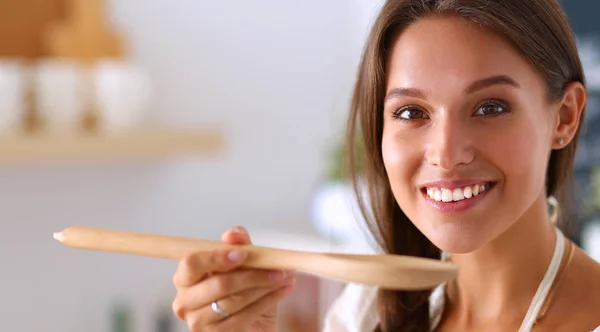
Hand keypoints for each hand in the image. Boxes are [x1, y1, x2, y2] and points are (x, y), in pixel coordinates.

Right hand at [171, 226, 295, 331]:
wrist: (254, 322)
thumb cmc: (242, 290)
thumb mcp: (243, 263)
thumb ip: (238, 245)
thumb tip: (234, 234)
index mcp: (185, 278)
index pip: (191, 264)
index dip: (216, 257)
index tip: (243, 254)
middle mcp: (185, 301)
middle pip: (218, 284)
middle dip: (251, 274)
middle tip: (275, 267)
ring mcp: (198, 322)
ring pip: (234, 301)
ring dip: (264, 286)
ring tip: (283, 276)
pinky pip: (244, 316)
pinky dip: (267, 301)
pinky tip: (281, 290)